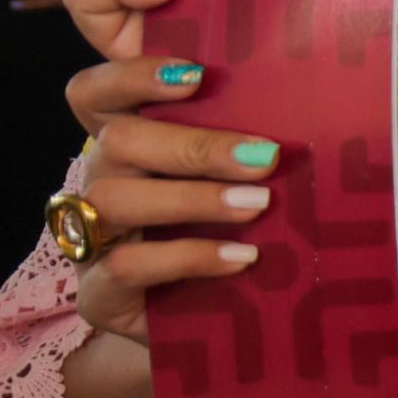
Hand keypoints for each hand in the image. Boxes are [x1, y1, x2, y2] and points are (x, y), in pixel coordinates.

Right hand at [65, 57, 266, 337]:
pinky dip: (188, 256)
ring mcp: (91, 238)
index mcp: (127, 143)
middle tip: (264, 158)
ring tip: (258, 205)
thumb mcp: (240, 182)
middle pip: (117, 140)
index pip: (94, 93)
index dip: (131, 75)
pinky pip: (126, 265)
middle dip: (194, 145)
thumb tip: (306, 106)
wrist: (225, 323)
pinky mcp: (98, 293)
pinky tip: (241, 256)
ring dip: (194, 198)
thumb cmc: (238, 233)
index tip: (196, 74)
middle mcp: (100, 181)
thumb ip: (244, 142)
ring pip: (115, 198)